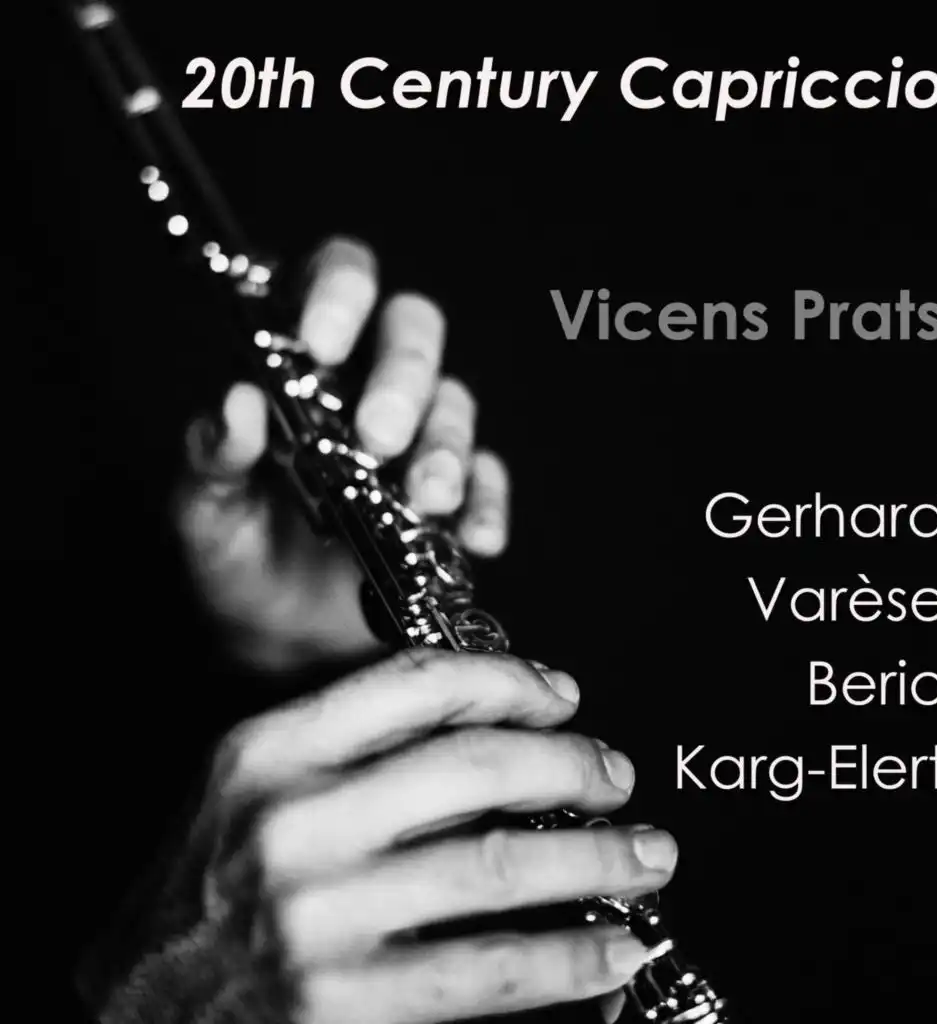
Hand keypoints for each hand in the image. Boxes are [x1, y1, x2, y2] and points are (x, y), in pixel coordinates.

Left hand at [177, 238, 509, 667]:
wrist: (281, 638)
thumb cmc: (237, 555)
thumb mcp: (206, 511)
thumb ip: (214, 458)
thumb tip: (237, 402)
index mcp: (302, 363)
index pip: (335, 280)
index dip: (339, 291)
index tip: (322, 342)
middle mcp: (366, 386)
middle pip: (411, 331)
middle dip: (405, 376)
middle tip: (378, 439)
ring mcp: (417, 439)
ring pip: (455, 403)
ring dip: (446, 447)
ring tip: (426, 500)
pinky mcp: (453, 496)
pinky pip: (488, 481)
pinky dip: (487, 505)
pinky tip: (475, 539)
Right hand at [192, 650, 675, 1022]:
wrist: (132, 1013)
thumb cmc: (203, 896)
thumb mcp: (252, 795)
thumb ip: (352, 754)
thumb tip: (493, 734)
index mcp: (269, 751)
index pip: (415, 684)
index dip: (510, 680)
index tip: (562, 695)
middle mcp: (292, 823)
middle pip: (476, 765)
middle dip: (572, 763)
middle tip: (618, 774)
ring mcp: (318, 918)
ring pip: (501, 864)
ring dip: (598, 855)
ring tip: (648, 854)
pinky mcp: (343, 1005)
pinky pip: (492, 971)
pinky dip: (572, 957)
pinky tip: (615, 947)